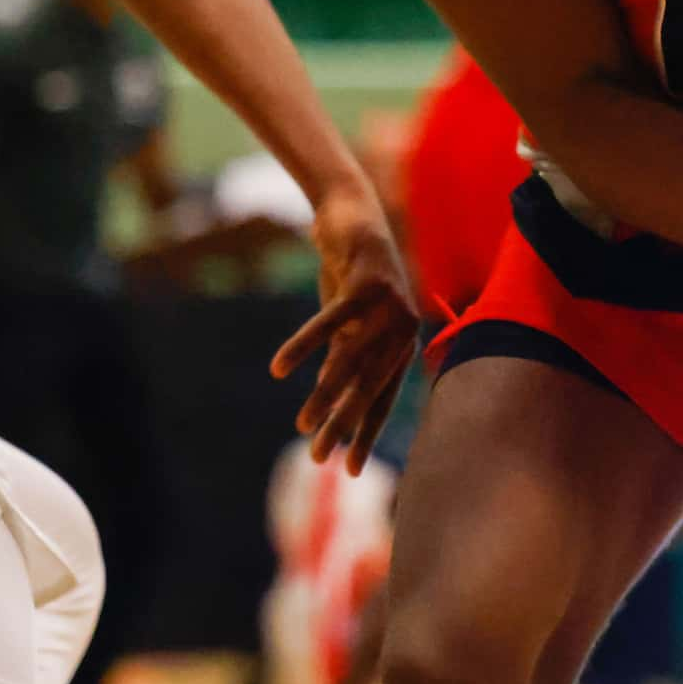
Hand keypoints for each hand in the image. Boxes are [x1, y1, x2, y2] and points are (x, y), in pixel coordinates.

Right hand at [270, 188, 420, 472]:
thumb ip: (345, 355)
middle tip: (317, 456)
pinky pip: (330, 323)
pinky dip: (303, 346)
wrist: (352, 214)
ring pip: (351, 361)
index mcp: (402, 343)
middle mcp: (403, 328)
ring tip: (302, 425)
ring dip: (325, 395)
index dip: (365, 435)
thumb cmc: (351, 273)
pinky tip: (279, 368)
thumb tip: (331, 398)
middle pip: (369, 386)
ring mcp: (389, 305)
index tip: (346, 469)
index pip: (383, 399)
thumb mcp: (348, 321)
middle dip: (342, 424)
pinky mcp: (367, 283)